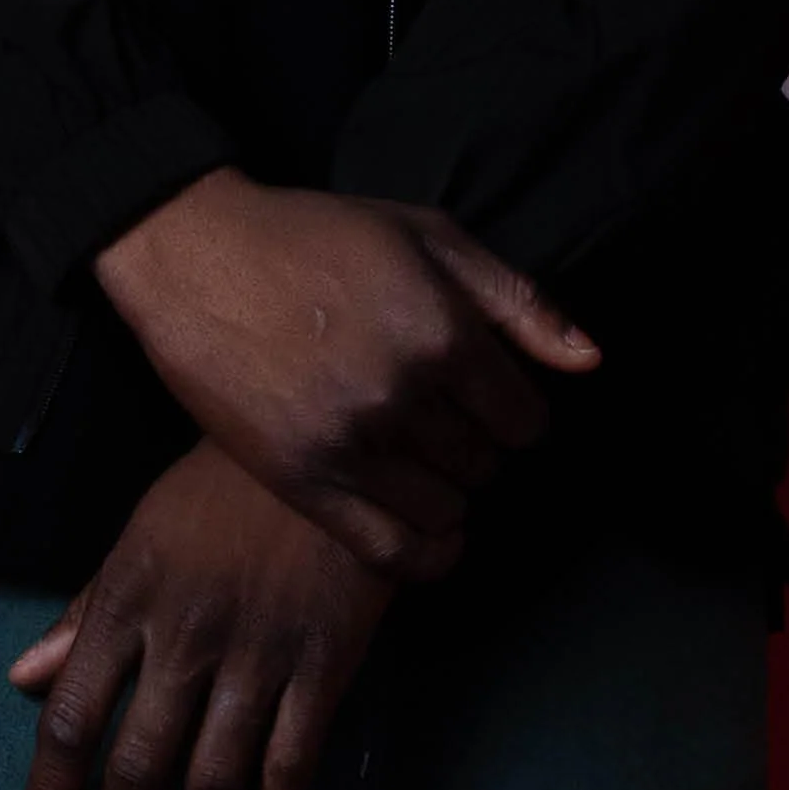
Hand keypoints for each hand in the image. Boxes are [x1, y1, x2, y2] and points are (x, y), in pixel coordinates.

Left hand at [6, 443, 394, 789]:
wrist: (329, 443)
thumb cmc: (223, 487)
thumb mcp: (140, 534)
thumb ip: (84, 612)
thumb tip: (22, 678)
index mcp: (128, 598)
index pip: (71, 718)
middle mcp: (185, 635)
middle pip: (137, 765)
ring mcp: (257, 653)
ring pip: (213, 782)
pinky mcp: (323, 664)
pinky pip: (290, 765)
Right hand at [91, 166, 598, 577]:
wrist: (197, 257)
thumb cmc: (318, 236)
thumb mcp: (428, 235)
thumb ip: (518, 300)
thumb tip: (591, 361)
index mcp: (441, 331)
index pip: (525, 420)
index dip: (515, 412)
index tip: (489, 400)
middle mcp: (402, 394)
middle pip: (485, 466)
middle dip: (477, 447)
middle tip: (443, 422)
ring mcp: (349, 444)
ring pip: (445, 509)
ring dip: (445, 492)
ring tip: (418, 459)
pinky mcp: (301, 481)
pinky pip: (389, 551)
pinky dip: (422, 554)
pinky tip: (425, 528)